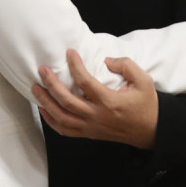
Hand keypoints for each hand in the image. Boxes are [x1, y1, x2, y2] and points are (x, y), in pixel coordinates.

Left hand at [33, 49, 158, 148]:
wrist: (149, 130)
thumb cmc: (145, 104)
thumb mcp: (144, 80)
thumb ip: (126, 66)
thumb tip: (106, 60)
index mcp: (109, 101)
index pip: (85, 82)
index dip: (75, 66)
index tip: (69, 52)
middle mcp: (96, 116)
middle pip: (67, 101)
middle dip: (51, 84)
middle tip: (42, 70)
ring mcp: (90, 127)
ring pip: (61, 117)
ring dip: (46, 102)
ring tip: (36, 88)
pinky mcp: (88, 134)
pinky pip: (64, 130)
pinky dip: (51, 120)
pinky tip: (43, 109)